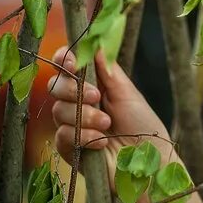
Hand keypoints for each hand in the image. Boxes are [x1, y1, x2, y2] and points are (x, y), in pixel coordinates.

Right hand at [47, 46, 178, 202]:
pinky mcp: (68, 148)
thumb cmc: (142, 125)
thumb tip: (96, 41)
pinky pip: (61, 135)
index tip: (72, 63)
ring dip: (84, 116)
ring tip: (106, 124)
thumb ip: (107, 69)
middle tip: (97, 97)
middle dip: (73, 90)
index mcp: (93, 84)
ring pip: (58, 110)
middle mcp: (79, 102)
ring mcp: (71, 125)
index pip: (67, 65)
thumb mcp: (127, 93)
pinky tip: (100, 142)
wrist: (147, 161)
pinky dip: (82, 136)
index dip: (64, 60)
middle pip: (55, 85)